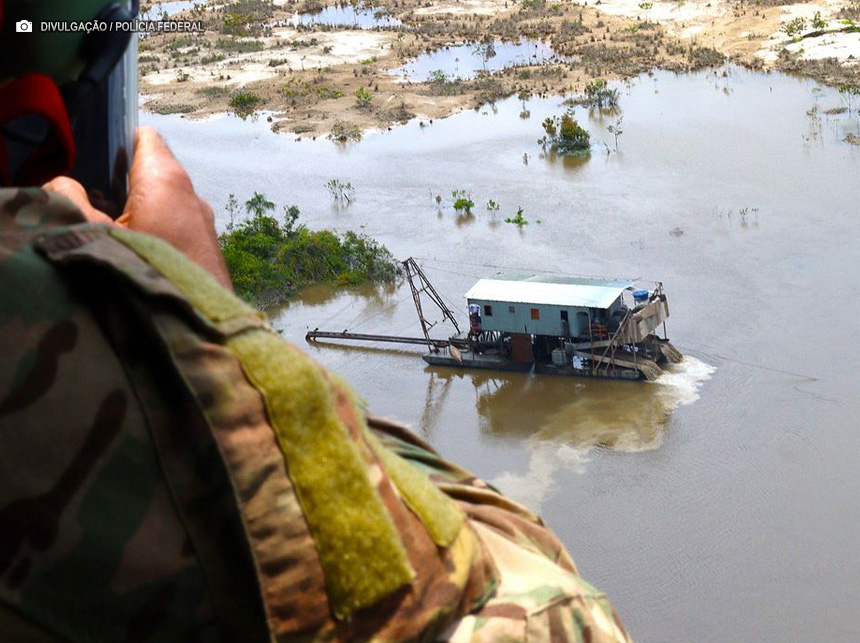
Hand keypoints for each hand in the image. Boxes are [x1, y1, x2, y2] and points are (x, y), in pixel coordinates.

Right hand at [43, 127, 230, 288]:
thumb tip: (64, 184)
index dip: (117, 142)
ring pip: (166, 205)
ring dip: (139, 215)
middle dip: (122, 185)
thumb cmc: (145, 275)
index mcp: (166, 180)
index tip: (94, 161)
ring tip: (113, 237)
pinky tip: (138, 259)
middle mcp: (192, 196)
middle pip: (152, 174)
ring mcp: (205, 224)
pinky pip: (178, 231)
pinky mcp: (208, 251)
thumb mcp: (91, 235)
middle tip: (93, 205)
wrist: (197, 327)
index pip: (144, 138)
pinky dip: (157, 236)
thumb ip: (69, 200)